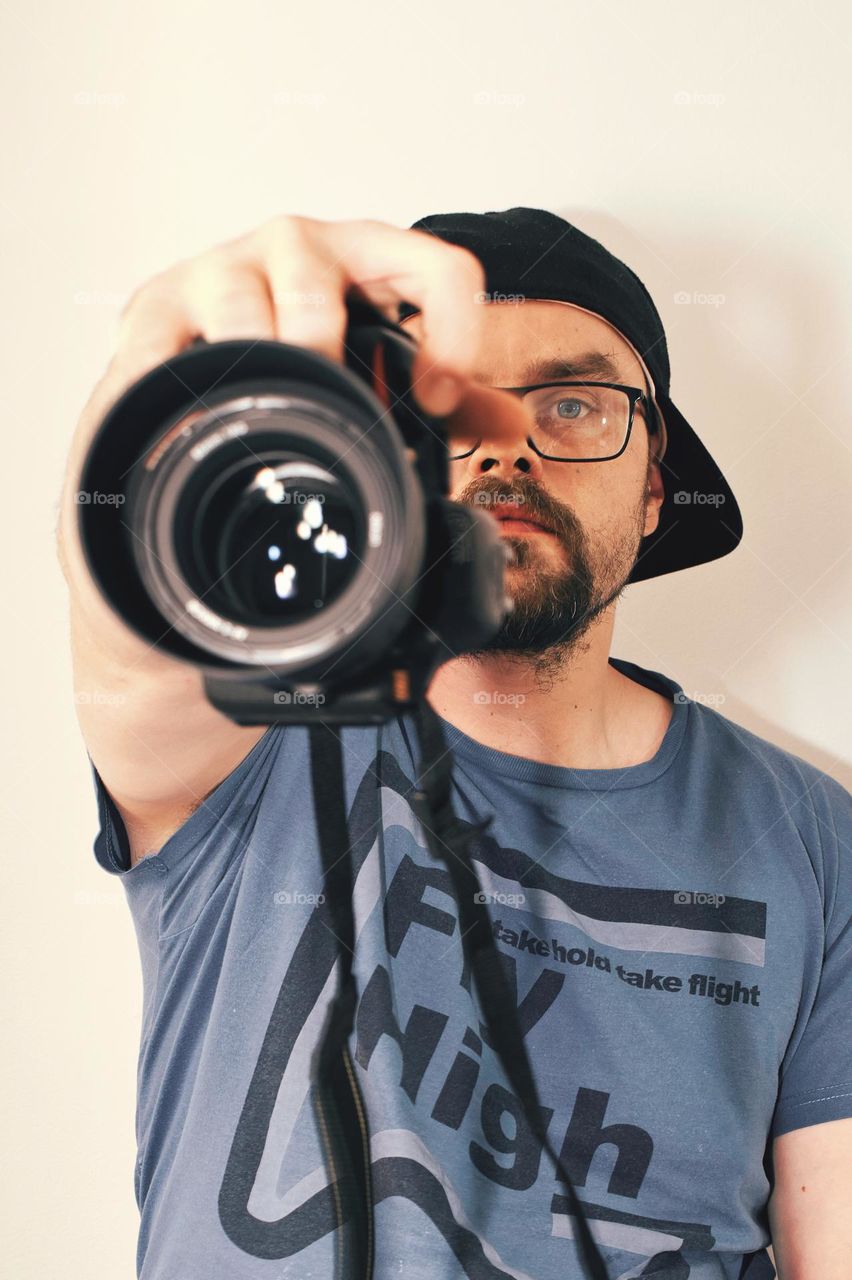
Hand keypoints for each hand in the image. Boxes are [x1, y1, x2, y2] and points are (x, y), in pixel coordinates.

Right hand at [65, 213, 529, 501]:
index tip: (440, 398)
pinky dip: (177, 382)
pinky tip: (192, 415)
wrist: (201, 334)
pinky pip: (164, 343)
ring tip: (262, 413)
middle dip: (326, 351)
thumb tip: (511, 422)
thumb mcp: (378, 355)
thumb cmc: (302, 341)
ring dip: (255, 365)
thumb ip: (444, 388)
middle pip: (315, 285)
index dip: (453, 332)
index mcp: (368, 254)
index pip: (438, 268)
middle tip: (332, 412)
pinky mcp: (158, 304)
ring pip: (240, 306)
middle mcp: (295, 244)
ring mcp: (222, 267)